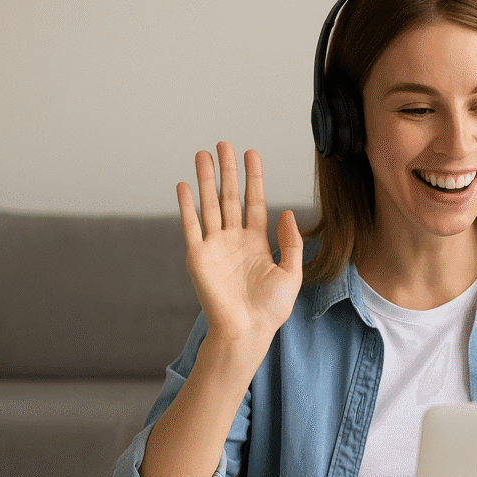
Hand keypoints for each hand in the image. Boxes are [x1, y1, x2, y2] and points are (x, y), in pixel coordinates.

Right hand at [177, 141, 303, 344]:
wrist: (248, 331)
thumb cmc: (271, 309)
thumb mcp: (292, 273)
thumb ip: (292, 243)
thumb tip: (287, 212)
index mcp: (257, 242)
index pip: (254, 202)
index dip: (253, 178)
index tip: (251, 153)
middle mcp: (234, 240)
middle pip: (229, 197)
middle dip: (227, 170)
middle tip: (224, 144)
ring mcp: (214, 246)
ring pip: (209, 205)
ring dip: (206, 180)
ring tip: (202, 154)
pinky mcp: (198, 257)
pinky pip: (191, 226)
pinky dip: (186, 206)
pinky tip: (185, 185)